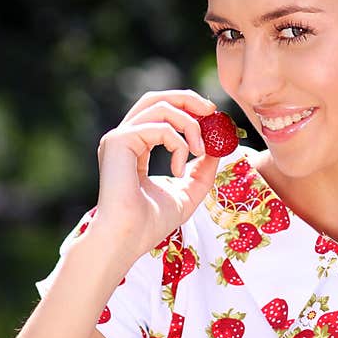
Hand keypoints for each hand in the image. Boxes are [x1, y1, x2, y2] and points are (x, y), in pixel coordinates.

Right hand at [92, 89, 220, 262]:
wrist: (127, 239)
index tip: (213, 118)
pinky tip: (179, 170)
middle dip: (188, 99)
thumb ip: (202, 171)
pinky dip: (179, 144)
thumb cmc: (150, 223)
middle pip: (156, 99)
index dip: (188, 109)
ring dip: (190, 124)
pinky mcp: (118, 142)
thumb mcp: (187, 193)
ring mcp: (118, 138)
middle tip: (212, 111)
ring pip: (160, 106)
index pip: (160, 113)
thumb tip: (219, 149)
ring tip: (200, 150)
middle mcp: (124, 139)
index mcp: (135, 147)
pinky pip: (159, 127)